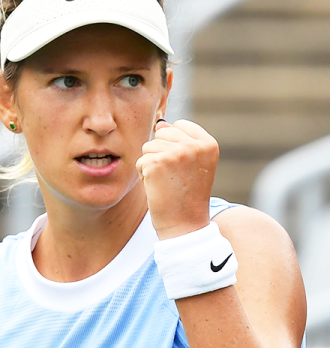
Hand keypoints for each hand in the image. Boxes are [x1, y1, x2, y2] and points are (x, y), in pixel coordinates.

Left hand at [136, 119, 217, 239]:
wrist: (184, 224)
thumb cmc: (186, 194)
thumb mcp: (191, 164)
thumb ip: (179, 141)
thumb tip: (160, 123)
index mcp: (209, 144)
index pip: (180, 125)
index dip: (173, 144)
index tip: (181, 166)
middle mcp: (195, 145)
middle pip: (161, 133)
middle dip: (161, 153)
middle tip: (173, 176)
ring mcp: (176, 153)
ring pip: (148, 147)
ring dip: (151, 164)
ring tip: (166, 182)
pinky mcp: (157, 163)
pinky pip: (140, 161)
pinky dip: (143, 175)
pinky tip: (157, 187)